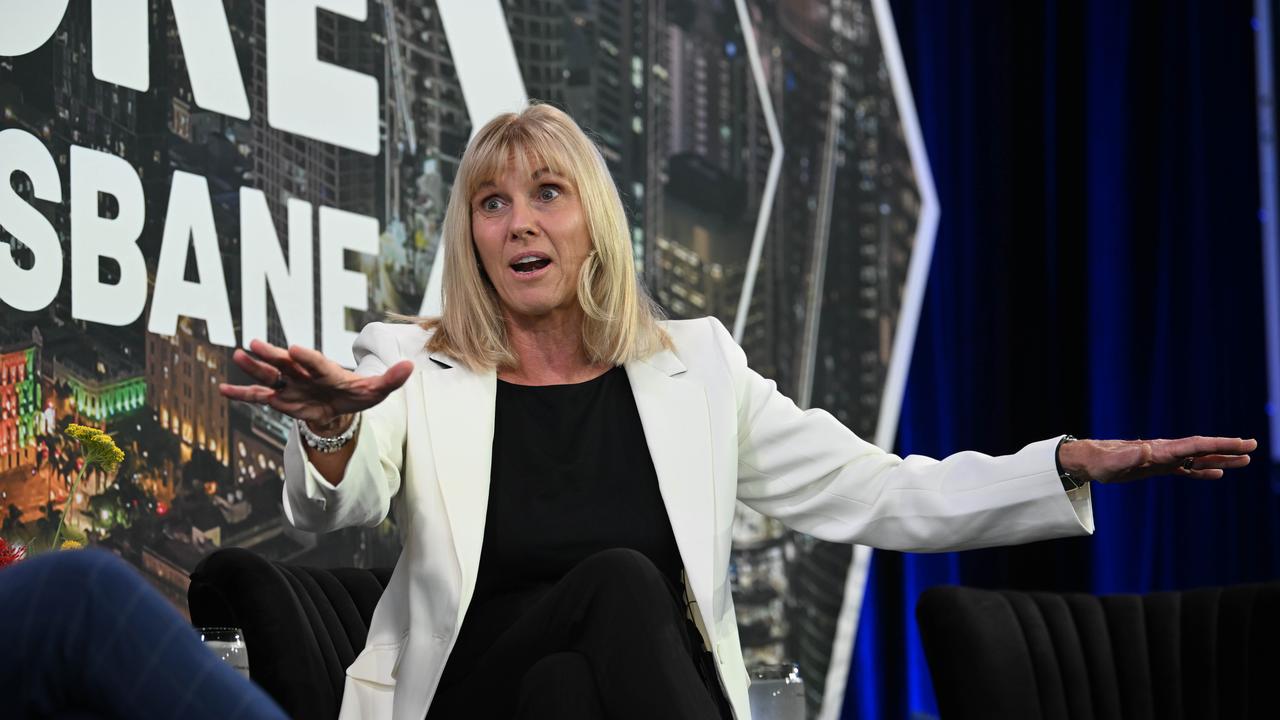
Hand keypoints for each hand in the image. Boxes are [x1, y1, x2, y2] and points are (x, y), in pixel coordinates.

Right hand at [218, 339, 413, 425]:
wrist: (342, 404)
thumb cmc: (359, 393)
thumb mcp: (378, 390)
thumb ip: (391, 379)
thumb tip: (411, 367)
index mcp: (327, 369)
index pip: (317, 362)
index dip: (307, 357)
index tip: (295, 348)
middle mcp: (304, 373)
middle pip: (288, 363)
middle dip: (273, 354)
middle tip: (256, 343)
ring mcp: (289, 385)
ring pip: (269, 376)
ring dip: (254, 367)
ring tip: (237, 355)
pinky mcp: (280, 399)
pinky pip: (258, 397)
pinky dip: (241, 395)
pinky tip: (222, 390)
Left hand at [1058, 436, 1257, 483]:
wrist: (1089, 461)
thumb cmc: (1100, 461)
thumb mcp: (1115, 462)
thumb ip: (1131, 456)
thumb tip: (1148, 448)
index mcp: (1161, 449)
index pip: (1197, 445)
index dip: (1220, 444)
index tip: (1243, 443)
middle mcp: (1166, 451)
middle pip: (1203, 449)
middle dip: (1228, 447)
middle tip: (1253, 446)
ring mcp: (1164, 459)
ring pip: (1198, 459)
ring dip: (1221, 459)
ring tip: (1245, 460)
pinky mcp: (1158, 468)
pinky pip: (1186, 470)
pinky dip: (1202, 472)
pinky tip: (1217, 474)